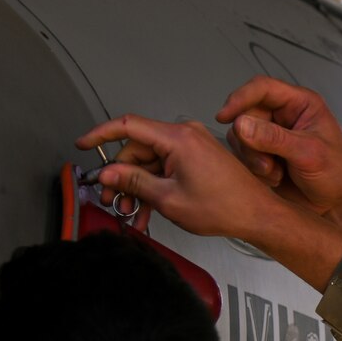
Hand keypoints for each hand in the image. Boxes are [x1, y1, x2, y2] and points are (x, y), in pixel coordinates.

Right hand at [74, 114, 341, 290]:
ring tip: (131, 212)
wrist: (258, 215)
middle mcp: (186, 135)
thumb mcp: (169, 199)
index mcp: (178, 138)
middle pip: (138, 148)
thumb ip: (134, 182)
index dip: (100, 135)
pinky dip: (156, 185)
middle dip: (121, 176)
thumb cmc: (225, 207)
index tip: (83, 144)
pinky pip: (168, 167)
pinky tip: (148, 210)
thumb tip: (109, 173)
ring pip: (151, 161)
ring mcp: (193, 146)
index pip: (128, 126)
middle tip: (111, 200)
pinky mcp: (199, 157)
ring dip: (138, 186)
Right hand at [216, 76, 341, 251]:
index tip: (225, 116)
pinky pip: (244, 156)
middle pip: (246, 114)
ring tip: (276, 173)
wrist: (339, 206)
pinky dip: (254, 170)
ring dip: (253, 158)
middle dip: (251, 142)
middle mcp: (283, 116)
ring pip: (241, 137)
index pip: (263, 88)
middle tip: (267, 164)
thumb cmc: (338, 174)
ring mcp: (272, 136)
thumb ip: (274, 138)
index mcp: (300, 104)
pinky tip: (275, 179)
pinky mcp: (264, 156)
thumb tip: (241, 125)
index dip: (241, 98)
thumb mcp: (308, 153)